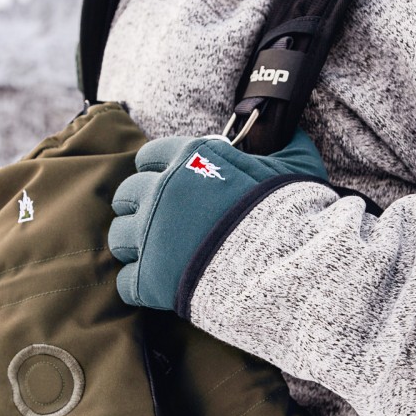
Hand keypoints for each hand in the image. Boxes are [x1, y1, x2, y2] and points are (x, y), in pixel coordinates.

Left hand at [108, 129, 327, 311]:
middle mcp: (160, 193)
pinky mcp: (150, 279)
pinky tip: (157, 286)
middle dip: (138, 205)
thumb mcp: (296, 165)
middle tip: (158, 218)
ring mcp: (151, 237)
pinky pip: (125, 282)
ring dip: (134, 243)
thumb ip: (287, 144)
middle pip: (126, 194)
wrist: (284, 265)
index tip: (168, 179)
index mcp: (188, 160)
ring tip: (155, 253)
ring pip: (118, 236)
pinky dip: (140, 285)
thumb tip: (294, 128)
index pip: (149, 156)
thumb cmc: (289, 212)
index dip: (157, 168)